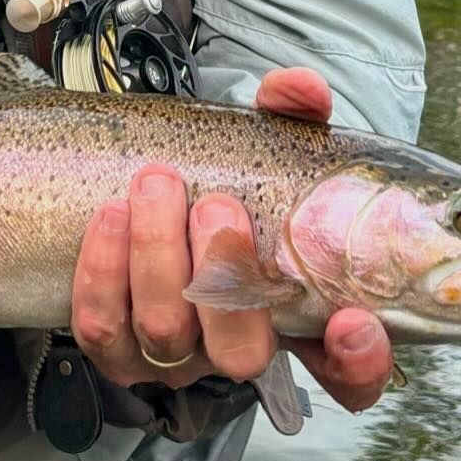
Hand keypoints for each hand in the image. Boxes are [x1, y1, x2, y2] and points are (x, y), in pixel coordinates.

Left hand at [70, 66, 394, 413]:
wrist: (146, 196)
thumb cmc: (224, 183)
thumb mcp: (266, 147)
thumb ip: (290, 116)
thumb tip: (298, 87)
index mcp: (297, 315)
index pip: (350, 373)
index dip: (359, 361)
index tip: (352, 322)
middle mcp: (237, 347)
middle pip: (240, 351)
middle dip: (225, 271)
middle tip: (216, 203)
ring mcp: (173, 355)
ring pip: (165, 332)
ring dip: (157, 255)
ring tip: (155, 185)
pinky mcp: (112, 348)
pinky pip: (101, 327)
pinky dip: (104, 272)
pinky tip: (109, 217)